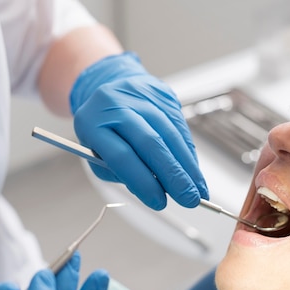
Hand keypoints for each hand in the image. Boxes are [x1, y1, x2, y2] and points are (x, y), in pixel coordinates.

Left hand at [70, 52, 208, 209]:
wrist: (111, 87)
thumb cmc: (103, 129)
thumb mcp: (98, 154)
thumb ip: (121, 173)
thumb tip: (156, 189)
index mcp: (91, 123)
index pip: (121, 156)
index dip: (143, 182)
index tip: (159, 202)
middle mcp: (116, 105)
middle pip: (150, 143)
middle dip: (173, 175)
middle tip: (188, 199)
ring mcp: (141, 97)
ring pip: (170, 134)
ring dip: (188, 166)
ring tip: (198, 189)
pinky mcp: (162, 95)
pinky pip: (180, 126)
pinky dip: (189, 152)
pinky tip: (194, 169)